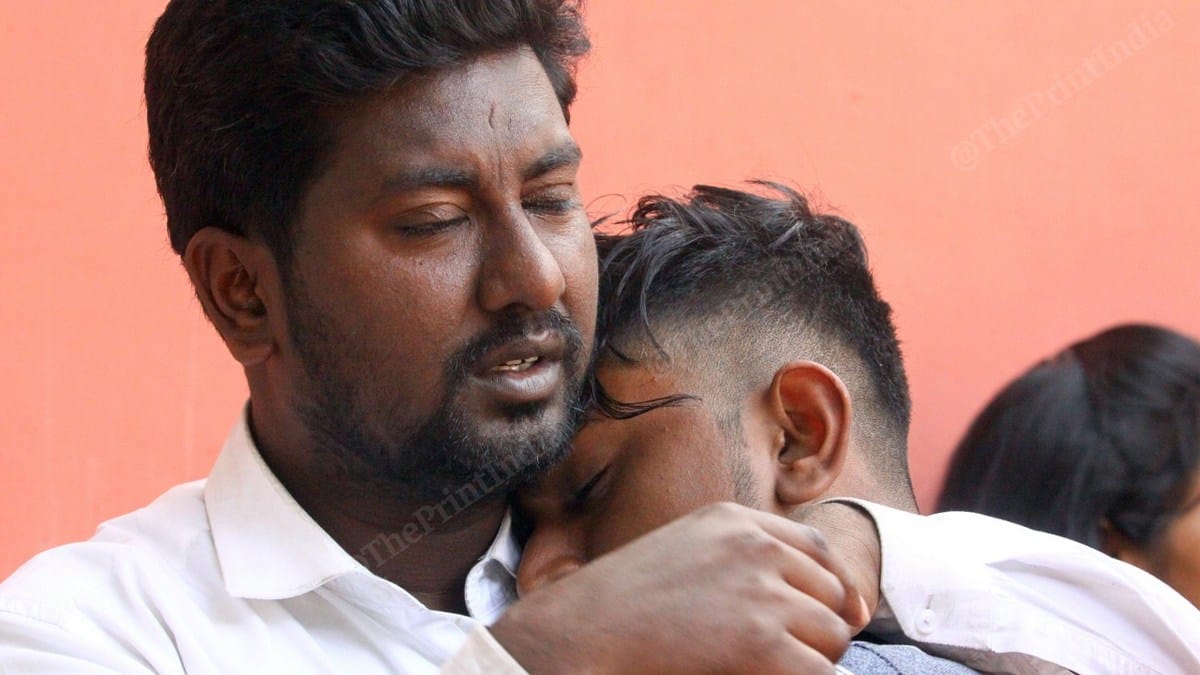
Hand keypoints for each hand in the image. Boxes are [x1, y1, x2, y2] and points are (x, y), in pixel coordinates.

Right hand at [490, 502, 866, 673]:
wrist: (578, 633)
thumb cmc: (619, 606)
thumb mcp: (681, 554)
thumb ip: (739, 560)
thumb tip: (835, 602)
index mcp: (732, 519)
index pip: (815, 548)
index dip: (828, 589)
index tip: (833, 618)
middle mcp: (753, 545)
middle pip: (831, 593)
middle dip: (815, 629)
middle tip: (779, 656)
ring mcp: (760, 590)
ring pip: (831, 635)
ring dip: (809, 660)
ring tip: (764, 667)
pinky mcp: (760, 639)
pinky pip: (819, 671)